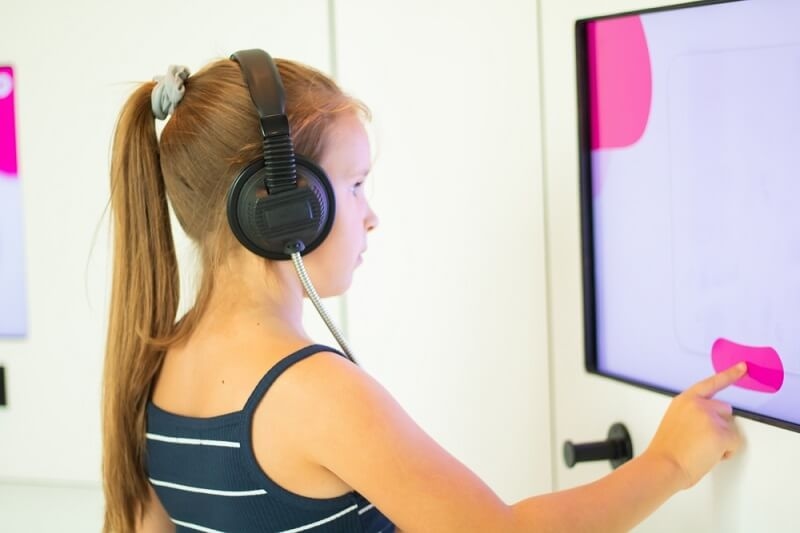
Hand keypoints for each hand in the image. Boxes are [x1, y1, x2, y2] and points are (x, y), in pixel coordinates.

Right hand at [644, 362, 745, 489]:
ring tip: (702, 449)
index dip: (729, 375)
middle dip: (720, 425)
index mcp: (684, 400)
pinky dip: (727, 452)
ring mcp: (709, 417)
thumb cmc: (667, 450)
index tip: (742, 367)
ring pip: (731, 428)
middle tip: (703, 440)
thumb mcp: (675, 422)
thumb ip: (692, 413)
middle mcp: (697, 404)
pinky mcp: (720, 433)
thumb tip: (708, 421)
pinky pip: (735, 443)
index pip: (710, 383)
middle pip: (725, 410)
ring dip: (723, 440)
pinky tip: (710, 455)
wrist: (663, 465)